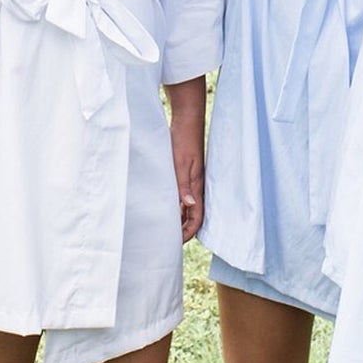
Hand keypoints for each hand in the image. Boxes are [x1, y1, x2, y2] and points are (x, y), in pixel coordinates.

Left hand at [167, 82, 205, 241]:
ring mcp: (192, 178)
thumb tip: (188, 205)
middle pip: (193, 215)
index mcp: (197, 185)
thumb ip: (183, 185)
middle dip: (183, 229)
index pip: (197, 217)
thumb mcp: (179, 164)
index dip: (188, 232)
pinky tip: (166, 204)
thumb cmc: (182, 140)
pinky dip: (177, 204)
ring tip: (165, 226)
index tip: (176, 243)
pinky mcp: (187, 172)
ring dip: (179, 217)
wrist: (187, 119)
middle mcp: (196, 185)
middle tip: (168, 239)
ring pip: (188, 205)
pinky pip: (184, 194)